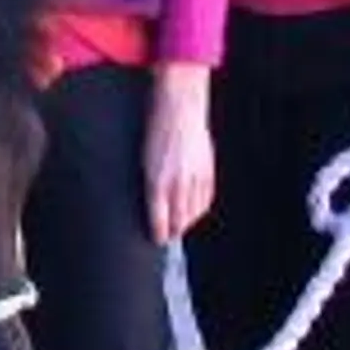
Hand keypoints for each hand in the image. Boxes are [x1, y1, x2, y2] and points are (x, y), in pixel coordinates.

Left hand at [144, 64, 214, 243]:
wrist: (178, 109)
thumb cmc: (154, 131)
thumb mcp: (142, 158)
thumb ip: (148, 182)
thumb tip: (150, 202)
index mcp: (156, 181)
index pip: (159, 218)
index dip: (159, 233)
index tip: (156, 240)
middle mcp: (176, 182)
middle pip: (178, 218)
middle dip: (173, 230)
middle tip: (168, 236)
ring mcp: (194, 177)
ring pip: (194, 211)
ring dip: (187, 222)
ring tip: (181, 226)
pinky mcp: (207, 171)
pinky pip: (206, 198)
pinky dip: (201, 208)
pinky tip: (195, 211)